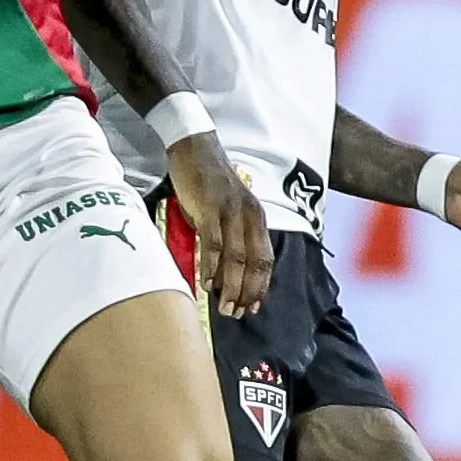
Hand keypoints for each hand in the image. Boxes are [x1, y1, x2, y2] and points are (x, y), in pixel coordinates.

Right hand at [167, 133, 273, 316]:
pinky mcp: (209, 206)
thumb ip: (230, 238)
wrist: (195, 147)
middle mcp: (249, 215)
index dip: (261, 286)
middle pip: (254, 262)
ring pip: (236, 256)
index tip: (253, 307)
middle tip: (236, 313)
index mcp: (256, 217)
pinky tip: (207, 282)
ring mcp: (230, 211)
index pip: (265, 259)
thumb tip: (224, 273)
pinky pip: (213, 242)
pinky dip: (211, 265)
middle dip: (247, 292)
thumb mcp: (227, 211)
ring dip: (231, 285)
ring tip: (224, 305)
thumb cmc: (210, 182)